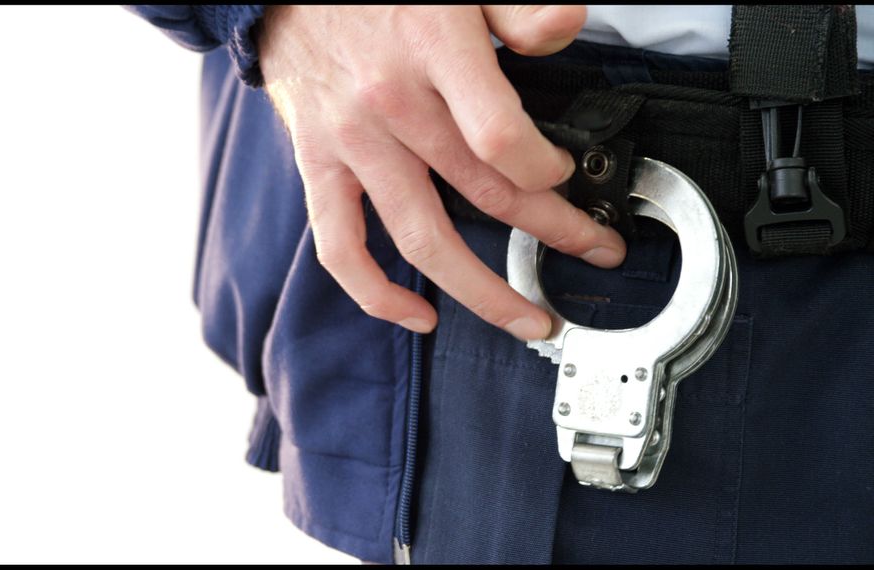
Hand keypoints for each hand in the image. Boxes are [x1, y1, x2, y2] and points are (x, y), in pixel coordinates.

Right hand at [257, 5, 625, 339]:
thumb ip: (517, 7)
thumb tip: (565, 25)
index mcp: (432, 50)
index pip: (500, 140)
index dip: (546, 170)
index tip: (566, 174)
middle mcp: (389, 105)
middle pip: (481, 193)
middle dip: (553, 231)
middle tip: (594, 250)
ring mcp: (351, 143)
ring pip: (421, 238)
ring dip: (482, 290)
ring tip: (526, 317)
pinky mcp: (318, 165)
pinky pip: (340, 247)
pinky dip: (375, 293)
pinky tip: (416, 316)